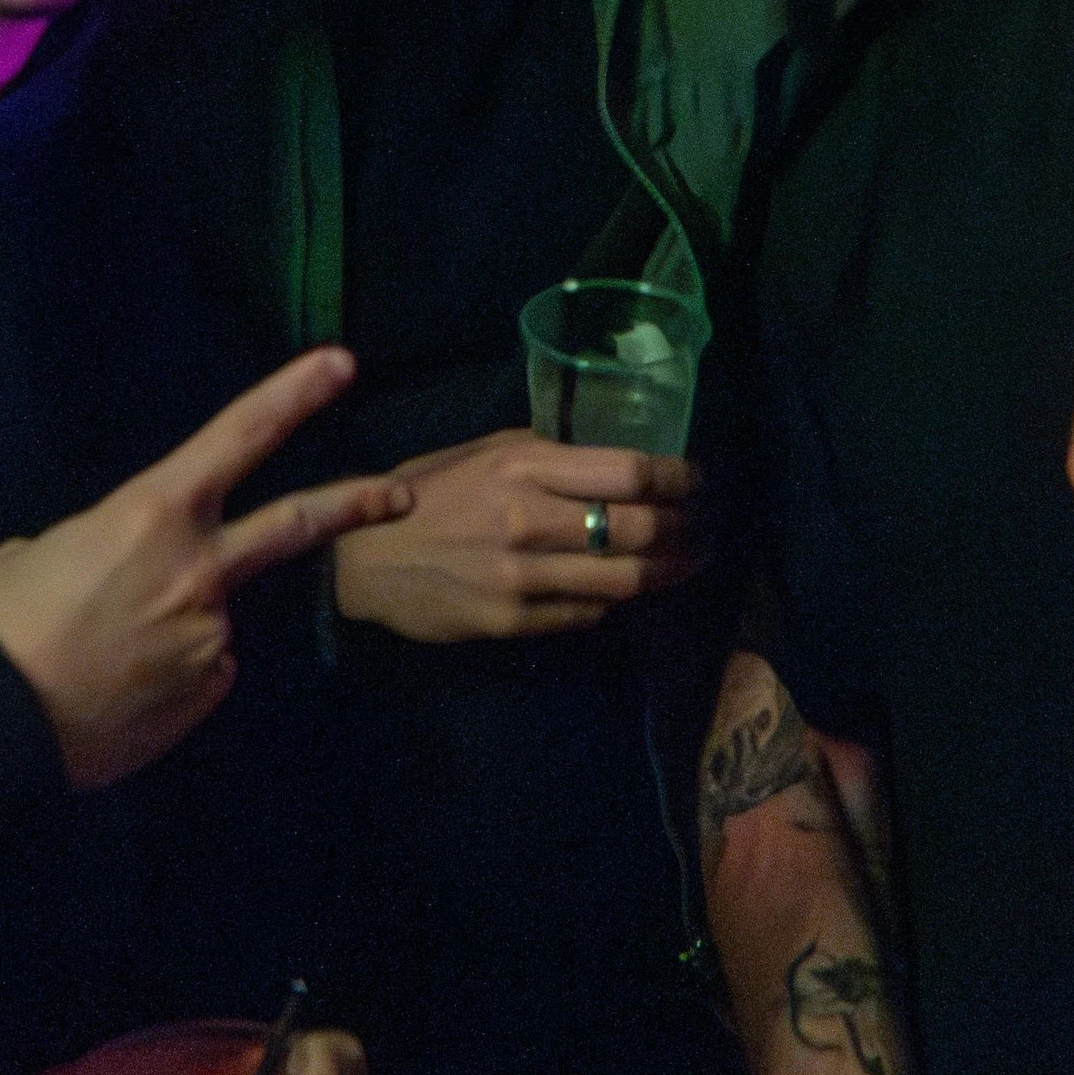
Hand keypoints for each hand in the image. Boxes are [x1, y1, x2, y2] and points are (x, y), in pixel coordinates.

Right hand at [0, 350, 410, 788]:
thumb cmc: (3, 623)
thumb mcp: (37, 555)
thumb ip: (94, 546)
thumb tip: (103, 566)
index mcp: (154, 512)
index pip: (238, 436)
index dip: (293, 395)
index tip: (341, 363)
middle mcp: (200, 567)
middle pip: (294, 524)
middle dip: (355, 504)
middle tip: (401, 496)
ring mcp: (212, 632)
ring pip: (207, 620)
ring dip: (169, 632)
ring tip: (101, 659)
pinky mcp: (207, 689)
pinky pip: (196, 673)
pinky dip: (166, 677)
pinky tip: (118, 694)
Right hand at [331, 430, 704, 640]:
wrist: (361, 563)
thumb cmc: (423, 496)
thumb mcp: (480, 453)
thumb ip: (544, 454)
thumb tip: (609, 457)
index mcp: (522, 466)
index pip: (630, 473)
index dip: (682, 478)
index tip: (704, 480)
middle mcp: (529, 520)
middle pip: (641, 529)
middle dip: (691, 527)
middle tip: (712, 524)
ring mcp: (524, 577)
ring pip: (627, 580)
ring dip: (673, 570)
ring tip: (695, 559)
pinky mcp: (516, 621)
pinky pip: (590, 613)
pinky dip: (620, 600)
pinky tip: (636, 589)